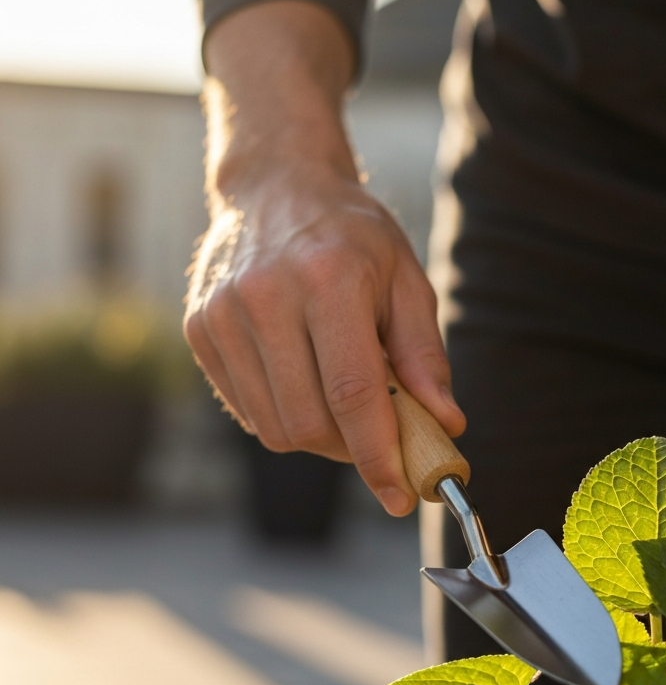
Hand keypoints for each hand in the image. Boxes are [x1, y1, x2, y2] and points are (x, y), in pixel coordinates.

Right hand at [184, 0, 464, 515]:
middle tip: (381, 436)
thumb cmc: (353, 237)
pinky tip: (304, 379)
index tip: (401, 497)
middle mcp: (266, 296)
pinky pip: (250, 412)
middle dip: (354, 448)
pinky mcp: (199, 331)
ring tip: (343, 401)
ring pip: (277, 428)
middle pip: (312, 422)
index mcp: (329, 278)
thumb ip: (425, 356)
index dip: (380, 457)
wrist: (276, 188)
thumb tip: (446, 423)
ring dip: (321, 437)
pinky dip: (286, 416)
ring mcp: (223, 315)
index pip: (354, 394)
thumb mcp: (407, 282)